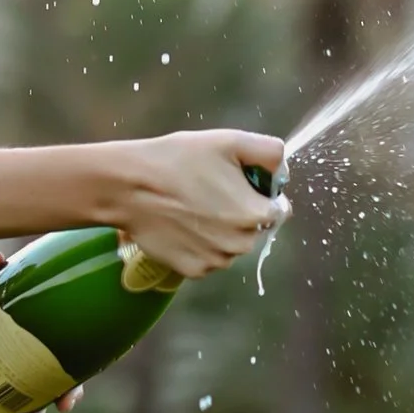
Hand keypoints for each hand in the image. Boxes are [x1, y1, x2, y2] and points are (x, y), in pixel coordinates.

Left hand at [0, 252, 74, 412]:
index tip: (82, 376)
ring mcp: (7, 368)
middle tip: (62, 406)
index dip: (83, 362)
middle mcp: (25, 348)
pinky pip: (5, 406)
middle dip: (65, 395)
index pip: (68, 342)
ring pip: (33, 398)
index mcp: (32, 322)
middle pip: (58, 375)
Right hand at [110, 130, 286, 279]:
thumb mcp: (230, 141)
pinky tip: (182, 225)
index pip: (279, 209)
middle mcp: (241, 244)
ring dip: (222, 231)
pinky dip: (200, 245)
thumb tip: (284, 171)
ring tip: (193, 208)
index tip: (239, 183)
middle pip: (255, 229)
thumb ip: (270, 153)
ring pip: (231, 246)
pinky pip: (208, 259)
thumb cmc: (179, 160)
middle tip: (210, 192)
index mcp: (256, 214)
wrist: (130, 186)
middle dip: (241, 213)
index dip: (262, 193)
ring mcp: (216, 262)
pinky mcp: (192, 271)